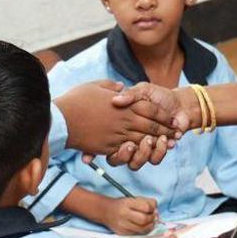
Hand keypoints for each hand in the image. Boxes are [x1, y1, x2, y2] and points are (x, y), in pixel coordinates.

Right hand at [57, 81, 180, 169]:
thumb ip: (112, 87)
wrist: (60, 120)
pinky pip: (128, 150)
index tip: (171, 117)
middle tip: (176, 133)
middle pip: (151, 125)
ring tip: (166, 143)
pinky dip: (140, 151)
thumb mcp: (96, 86)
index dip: (162, 113)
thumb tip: (122, 88)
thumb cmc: (76, 100)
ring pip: (143, 140)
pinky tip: (146, 151)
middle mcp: (123, 120)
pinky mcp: (108, 147)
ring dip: (157, 142)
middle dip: (165, 129)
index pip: (149, 108)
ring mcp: (116, 135)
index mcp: (122, 104)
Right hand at [103, 196, 159, 235]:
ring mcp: (122, 225)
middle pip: (144, 219)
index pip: (146, 207)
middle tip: (153, 216)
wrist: (106, 211)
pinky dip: (143, 230)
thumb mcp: (133, 198)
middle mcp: (124, 214)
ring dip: (150, 225)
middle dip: (152, 218)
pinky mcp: (122, 233)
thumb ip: (147, 202)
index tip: (153, 208)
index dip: (153, 208)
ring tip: (150, 222)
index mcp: (127, 203)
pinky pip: (138, 233)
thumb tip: (156, 211)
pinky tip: (143, 226)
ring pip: (142, 229)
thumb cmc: (122, 204)